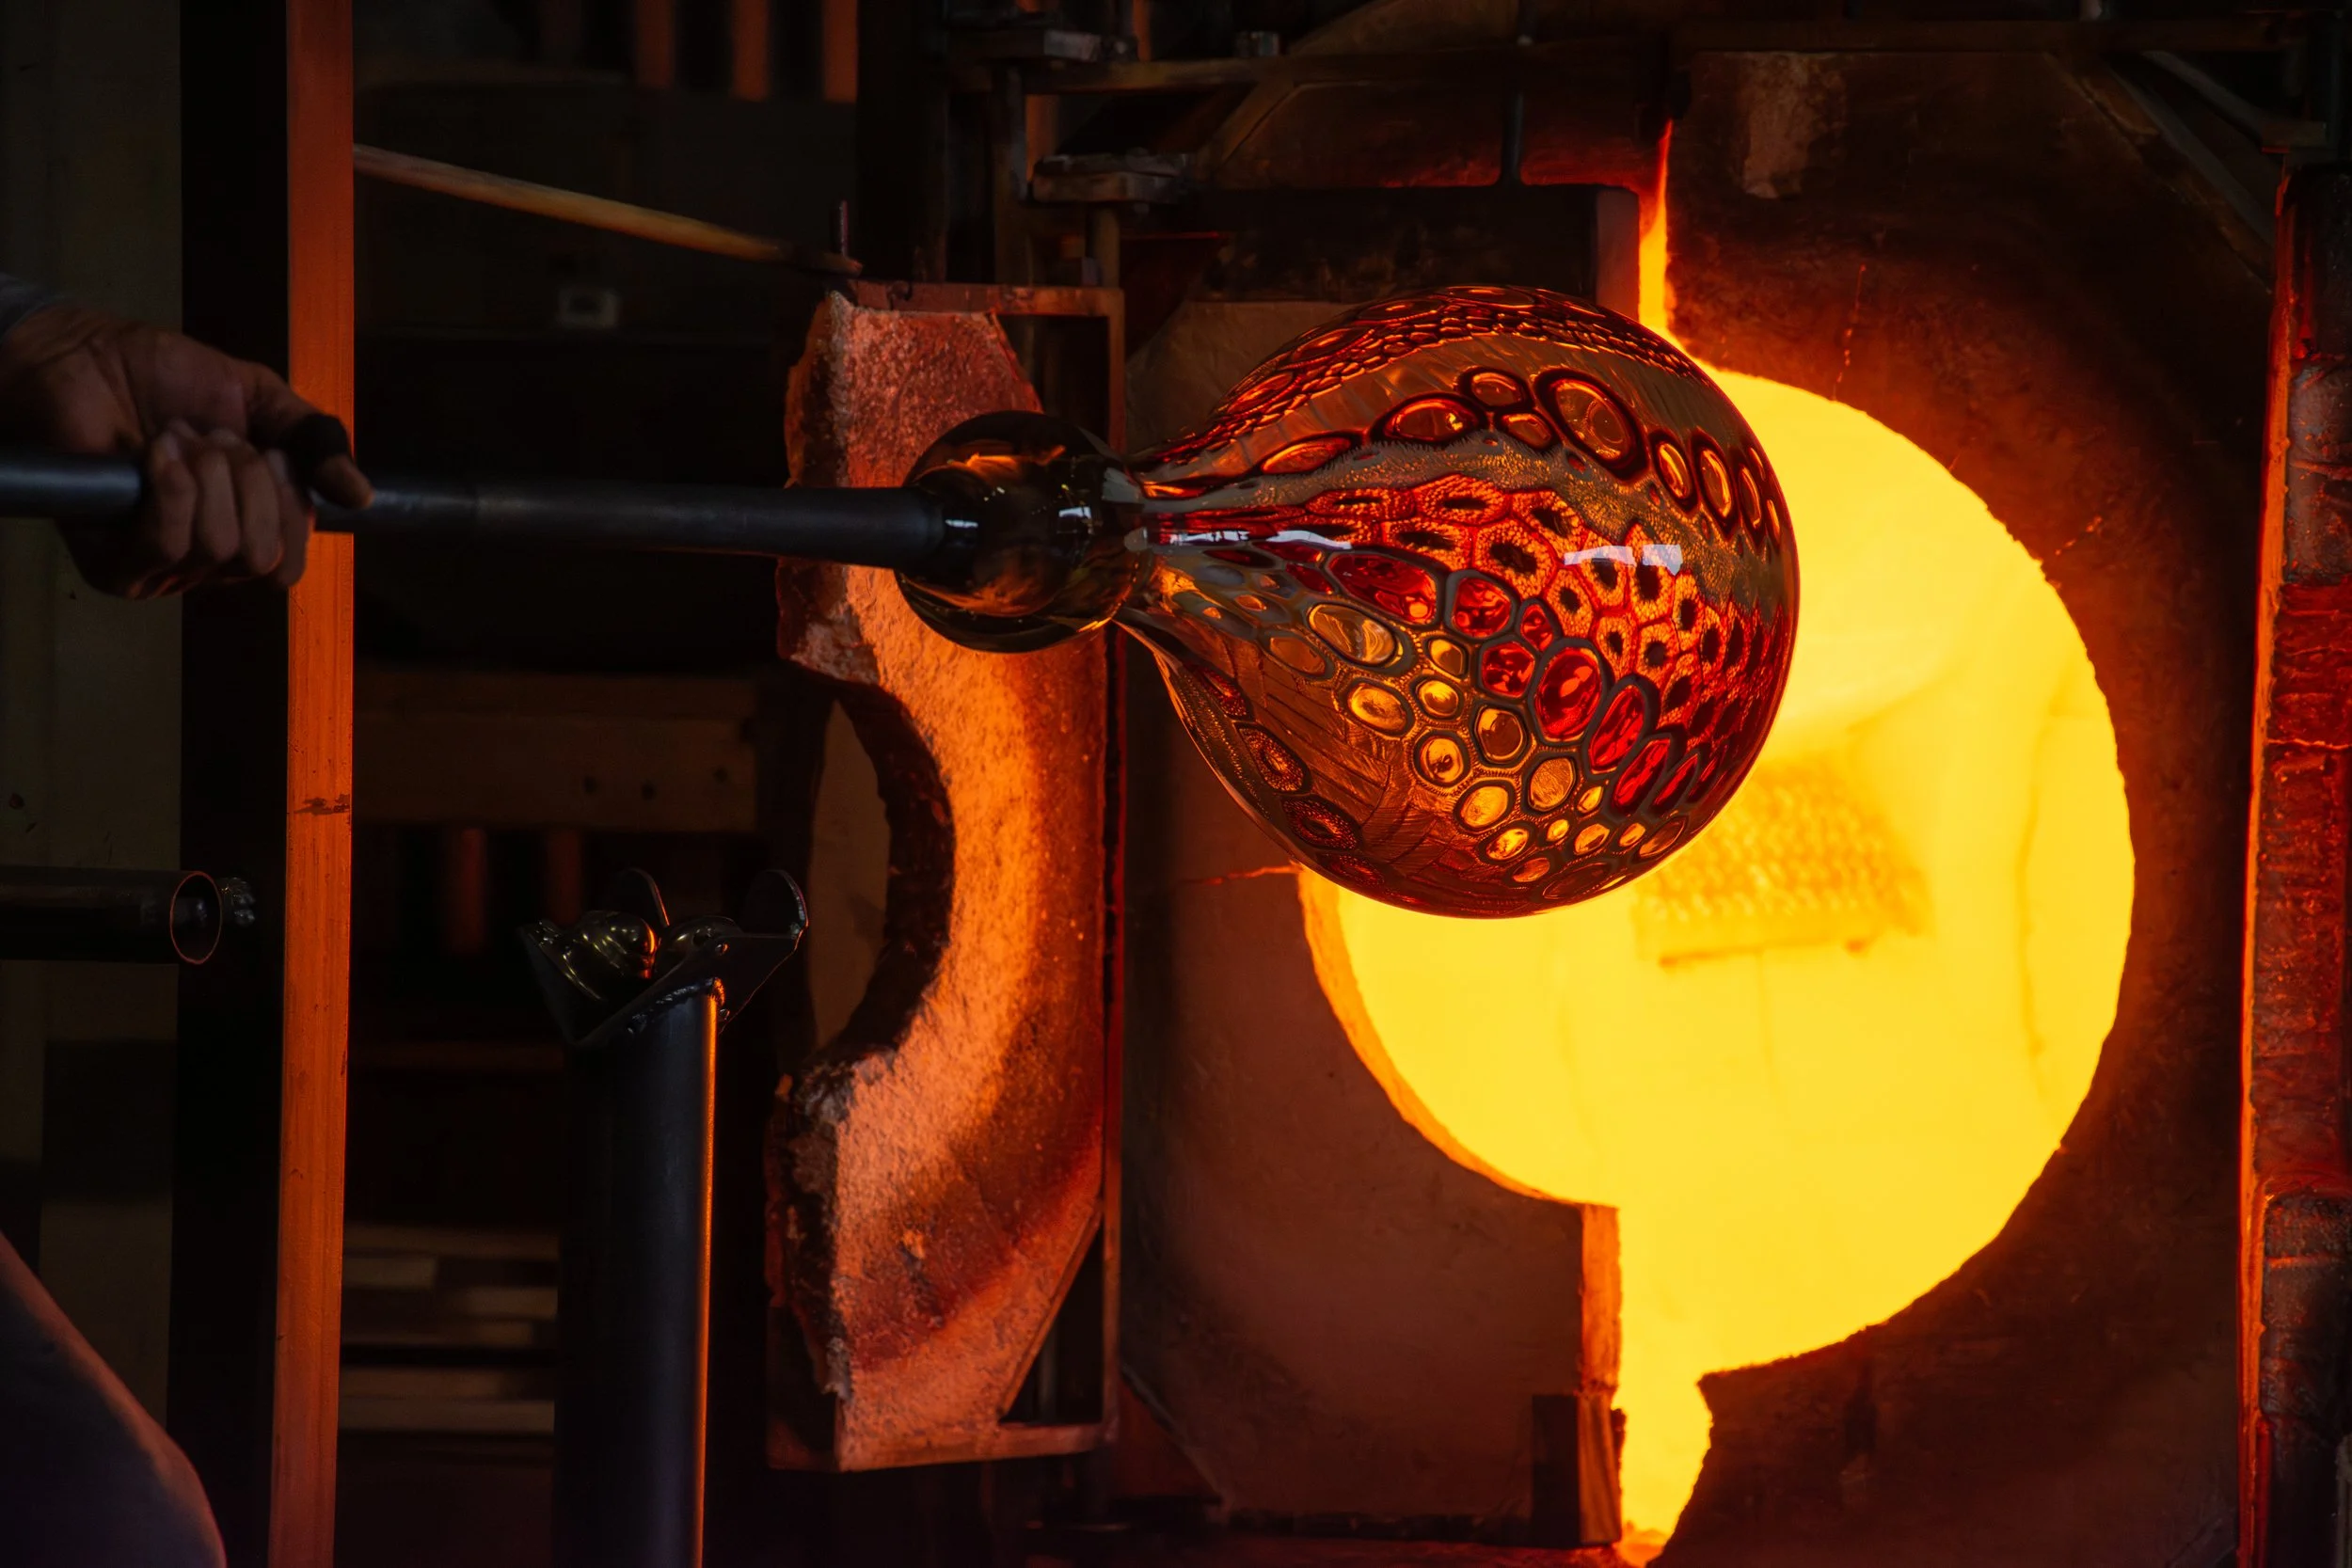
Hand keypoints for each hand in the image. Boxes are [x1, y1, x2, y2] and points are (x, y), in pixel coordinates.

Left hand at [0, 303, 372, 595]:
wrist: (87, 355)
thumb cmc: (166, 378)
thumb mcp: (262, 400)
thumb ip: (316, 442)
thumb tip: (361, 496)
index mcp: (244, 532)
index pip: (288, 563)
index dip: (289, 504)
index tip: (270, 452)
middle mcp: (204, 563)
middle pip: (259, 557)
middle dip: (248, 484)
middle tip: (215, 440)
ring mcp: (158, 568)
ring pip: (220, 547)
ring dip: (206, 475)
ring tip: (176, 438)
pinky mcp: (112, 562)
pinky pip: (169, 544)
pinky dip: (172, 486)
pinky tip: (154, 451)